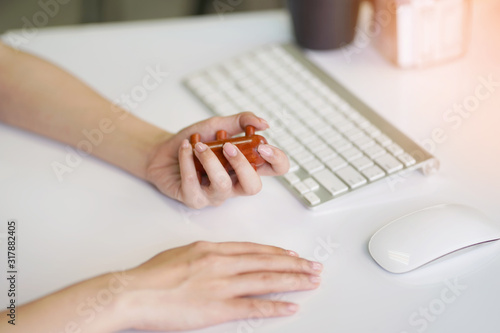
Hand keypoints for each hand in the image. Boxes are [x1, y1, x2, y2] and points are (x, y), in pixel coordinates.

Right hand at [120, 241, 322, 330]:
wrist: (135, 292)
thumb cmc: (152, 275)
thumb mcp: (181, 253)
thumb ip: (205, 255)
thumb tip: (219, 257)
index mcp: (212, 249)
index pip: (253, 249)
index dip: (276, 252)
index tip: (291, 255)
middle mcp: (222, 263)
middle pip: (266, 262)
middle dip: (294, 264)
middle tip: (313, 266)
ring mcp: (223, 284)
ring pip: (266, 280)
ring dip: (293, 281)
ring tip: (311, 281)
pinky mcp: (219, 307)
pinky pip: (254, 306)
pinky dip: (275, 306)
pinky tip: (290, 307)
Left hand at [146, 112, 288, 207]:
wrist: (162, 152)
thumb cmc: (194, 142)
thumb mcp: (218, 125)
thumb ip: (241, 121)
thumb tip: (264, 123)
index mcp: (246, 166)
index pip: (275, 169)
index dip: (277, 161)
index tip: (264, 146)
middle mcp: (234, 184)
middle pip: (253, 187)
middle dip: (242, 165)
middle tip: (228, 145)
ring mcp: (214, 195)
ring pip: (222, 185)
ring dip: (210, 160)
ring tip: (198, 145)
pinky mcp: (194, 199)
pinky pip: (193, 183)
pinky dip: (187, 160)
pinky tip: (185, 147)